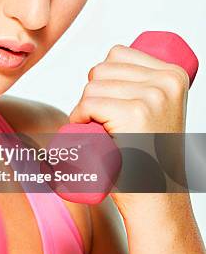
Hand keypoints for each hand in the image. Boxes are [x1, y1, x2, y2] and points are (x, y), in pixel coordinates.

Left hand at [67, 44, 190, 215]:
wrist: (156, 198)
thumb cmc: (147, 157)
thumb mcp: (157, 110)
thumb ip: (142, 84)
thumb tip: (106, 63)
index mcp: (174, 74)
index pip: (117, 54)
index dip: (103, 78)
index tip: (112, 105)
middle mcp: (167, 81)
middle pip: (102, 69)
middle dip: (93, 94)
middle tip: (105, 123)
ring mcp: (152, 97)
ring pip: (92, 87)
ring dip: (85, 108)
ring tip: (101, 130)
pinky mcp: (134, 114)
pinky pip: (88, 103)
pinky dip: (79, 117)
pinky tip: (91, 132)